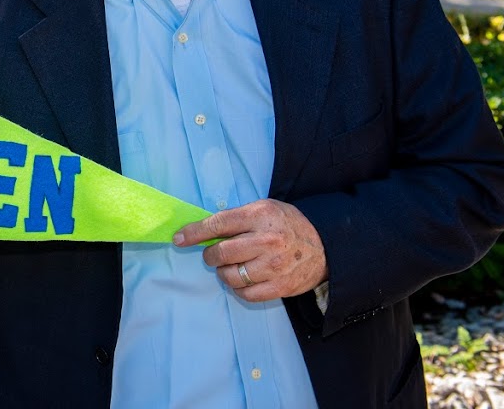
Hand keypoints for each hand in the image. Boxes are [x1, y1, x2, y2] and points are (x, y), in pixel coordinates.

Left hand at [173, 199, 326, 302]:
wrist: (324, 246)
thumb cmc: (286, 224)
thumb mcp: (263, 209)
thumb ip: (236, 218)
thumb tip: (202, 230)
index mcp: (261, 215)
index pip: (218, 224)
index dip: (194, 233)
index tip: (179, 239)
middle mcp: (267, 241)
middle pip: (221, 253)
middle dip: (210, 255)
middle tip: (213, 255)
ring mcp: (274, 266)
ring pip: (231, 276)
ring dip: (224, 273)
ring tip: (231, 267)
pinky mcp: (280, 287)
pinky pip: (246, 294)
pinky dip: (239, 288)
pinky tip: (243, 279)